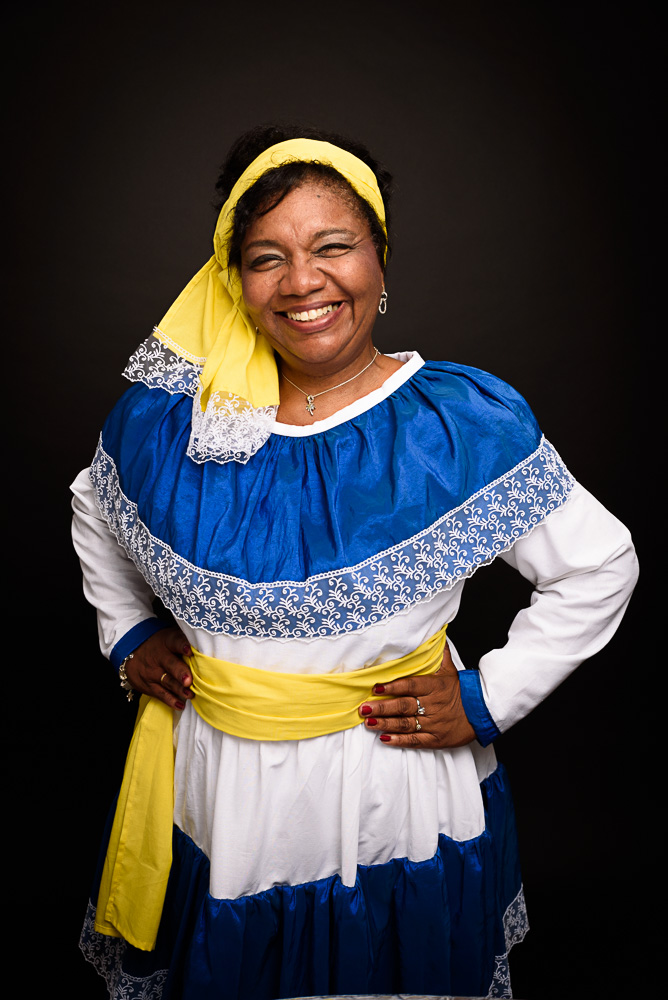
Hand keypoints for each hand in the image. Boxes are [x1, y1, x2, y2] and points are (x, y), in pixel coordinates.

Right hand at [123, 627, 193, 710]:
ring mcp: (152, 672)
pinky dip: (170, 700)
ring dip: (179, 689)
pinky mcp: (147, 685)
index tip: (189, 651)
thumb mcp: (169, 636)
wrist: (132, 650)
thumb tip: (207, 647)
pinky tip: (180, 705)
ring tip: (190, 695)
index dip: (182, 645)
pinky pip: (160, 694)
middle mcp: (159, 656)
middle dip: (180, 672)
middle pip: (170, 664)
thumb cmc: (161, 644)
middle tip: (189, 680)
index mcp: (167, 642)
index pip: (175, 641)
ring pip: (167, 681)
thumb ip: (185, 641)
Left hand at [358, 642, 474, 748]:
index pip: (410, 685)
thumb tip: (437, 634)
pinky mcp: (437, 739)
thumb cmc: (463, 691)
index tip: (376, 687)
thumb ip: (439, 655)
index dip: (392, 686)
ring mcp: (434, 723)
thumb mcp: (451, 671)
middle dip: (382, 707)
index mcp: (434, 686)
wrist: (483, 712)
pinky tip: (385, 738)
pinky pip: (416, 740)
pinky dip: (399, 740)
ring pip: (406, 724)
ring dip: (385, 723)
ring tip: (369, 722)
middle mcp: (432, 705)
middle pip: (403, 706)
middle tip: (364, 708)